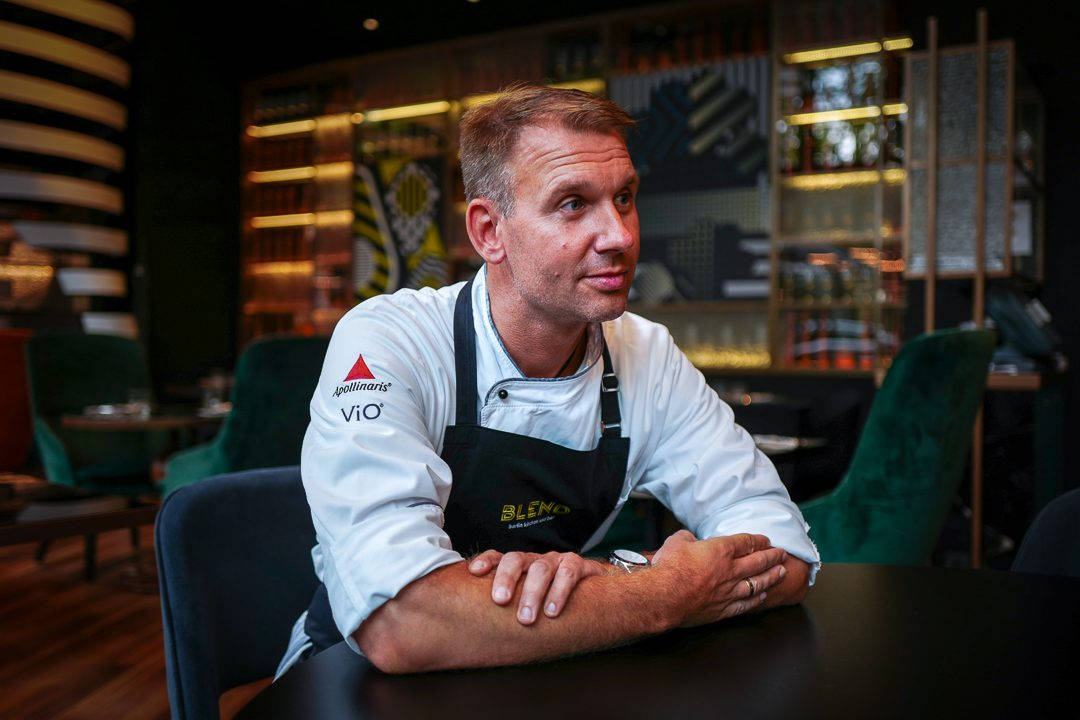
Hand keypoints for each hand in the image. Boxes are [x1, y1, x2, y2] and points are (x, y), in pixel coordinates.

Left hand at [468, 550, 605, 624]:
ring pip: (542, 568)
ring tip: (527, 618)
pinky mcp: (582, 566)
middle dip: (507, 579)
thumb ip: (513, 607)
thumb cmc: (556, 599)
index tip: (474, 572)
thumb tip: (480, 630)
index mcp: (522, 567)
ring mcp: (559, 561)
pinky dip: (559, 591)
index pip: (499, 557)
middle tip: (501, 600)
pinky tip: (553, 611)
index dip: (486, 561)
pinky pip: (569, 572)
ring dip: (533, 592)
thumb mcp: (531, 600)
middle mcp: (537, 561)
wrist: (601, 592)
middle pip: (517, 560)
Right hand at [651, 530, 787, 626]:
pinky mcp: (723, 609)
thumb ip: (688, 538)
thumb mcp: (677, 541)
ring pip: (757, 583)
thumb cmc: (670, 567)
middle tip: (782, 555)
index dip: (758, 540)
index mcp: (721, 550)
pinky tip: (762, 597)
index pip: (746, 542)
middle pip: (759, 562)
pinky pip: (746, 603)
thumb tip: (689, 538)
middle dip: (773, 557)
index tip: (766, 540)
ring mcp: (729, 591)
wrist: (664, 596)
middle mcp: (731, 570)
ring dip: (771, 577)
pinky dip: (756, 599)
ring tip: (781, 573)